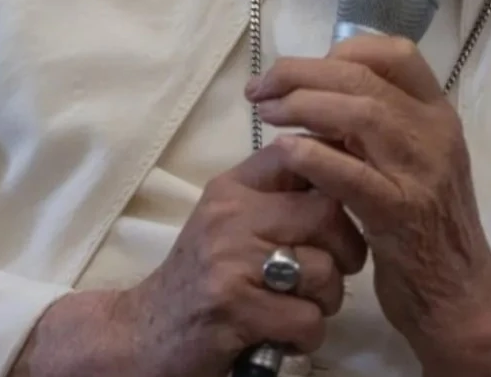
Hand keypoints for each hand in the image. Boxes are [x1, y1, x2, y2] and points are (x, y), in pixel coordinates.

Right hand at [15, 143, 366, 376]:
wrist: (144, 334)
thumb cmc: (201, 278)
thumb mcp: (229, 222)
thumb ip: (276, 197)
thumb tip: (343, 170)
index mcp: (233, 188)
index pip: (298, 154)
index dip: (335, 175)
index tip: (341, 208)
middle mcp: (230, 216)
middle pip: (326, 212)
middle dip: (346, 250)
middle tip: (333, 272)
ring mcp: (230, 262)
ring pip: (324, 270)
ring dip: (325, 302)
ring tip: (300, 308)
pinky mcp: (234, 309)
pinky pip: (307, 319)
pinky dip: (306, 336)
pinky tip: (283, 336)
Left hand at [246, 36, 490, 376]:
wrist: (460, 297)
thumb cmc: (427, 228)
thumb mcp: (412, 164)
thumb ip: (379, 128)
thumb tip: (320, 94)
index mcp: (439, 115)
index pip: (398, 53)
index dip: (343, 50)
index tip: (305, 69)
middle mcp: (434, 134)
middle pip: (365, 78)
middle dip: (304, 74)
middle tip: (262, 88)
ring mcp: (421, 173)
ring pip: (361, 115)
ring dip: (303, 106)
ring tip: (267, 114)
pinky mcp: (400, 214)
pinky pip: (351, 174)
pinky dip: (313, 156)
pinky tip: (284, 153)